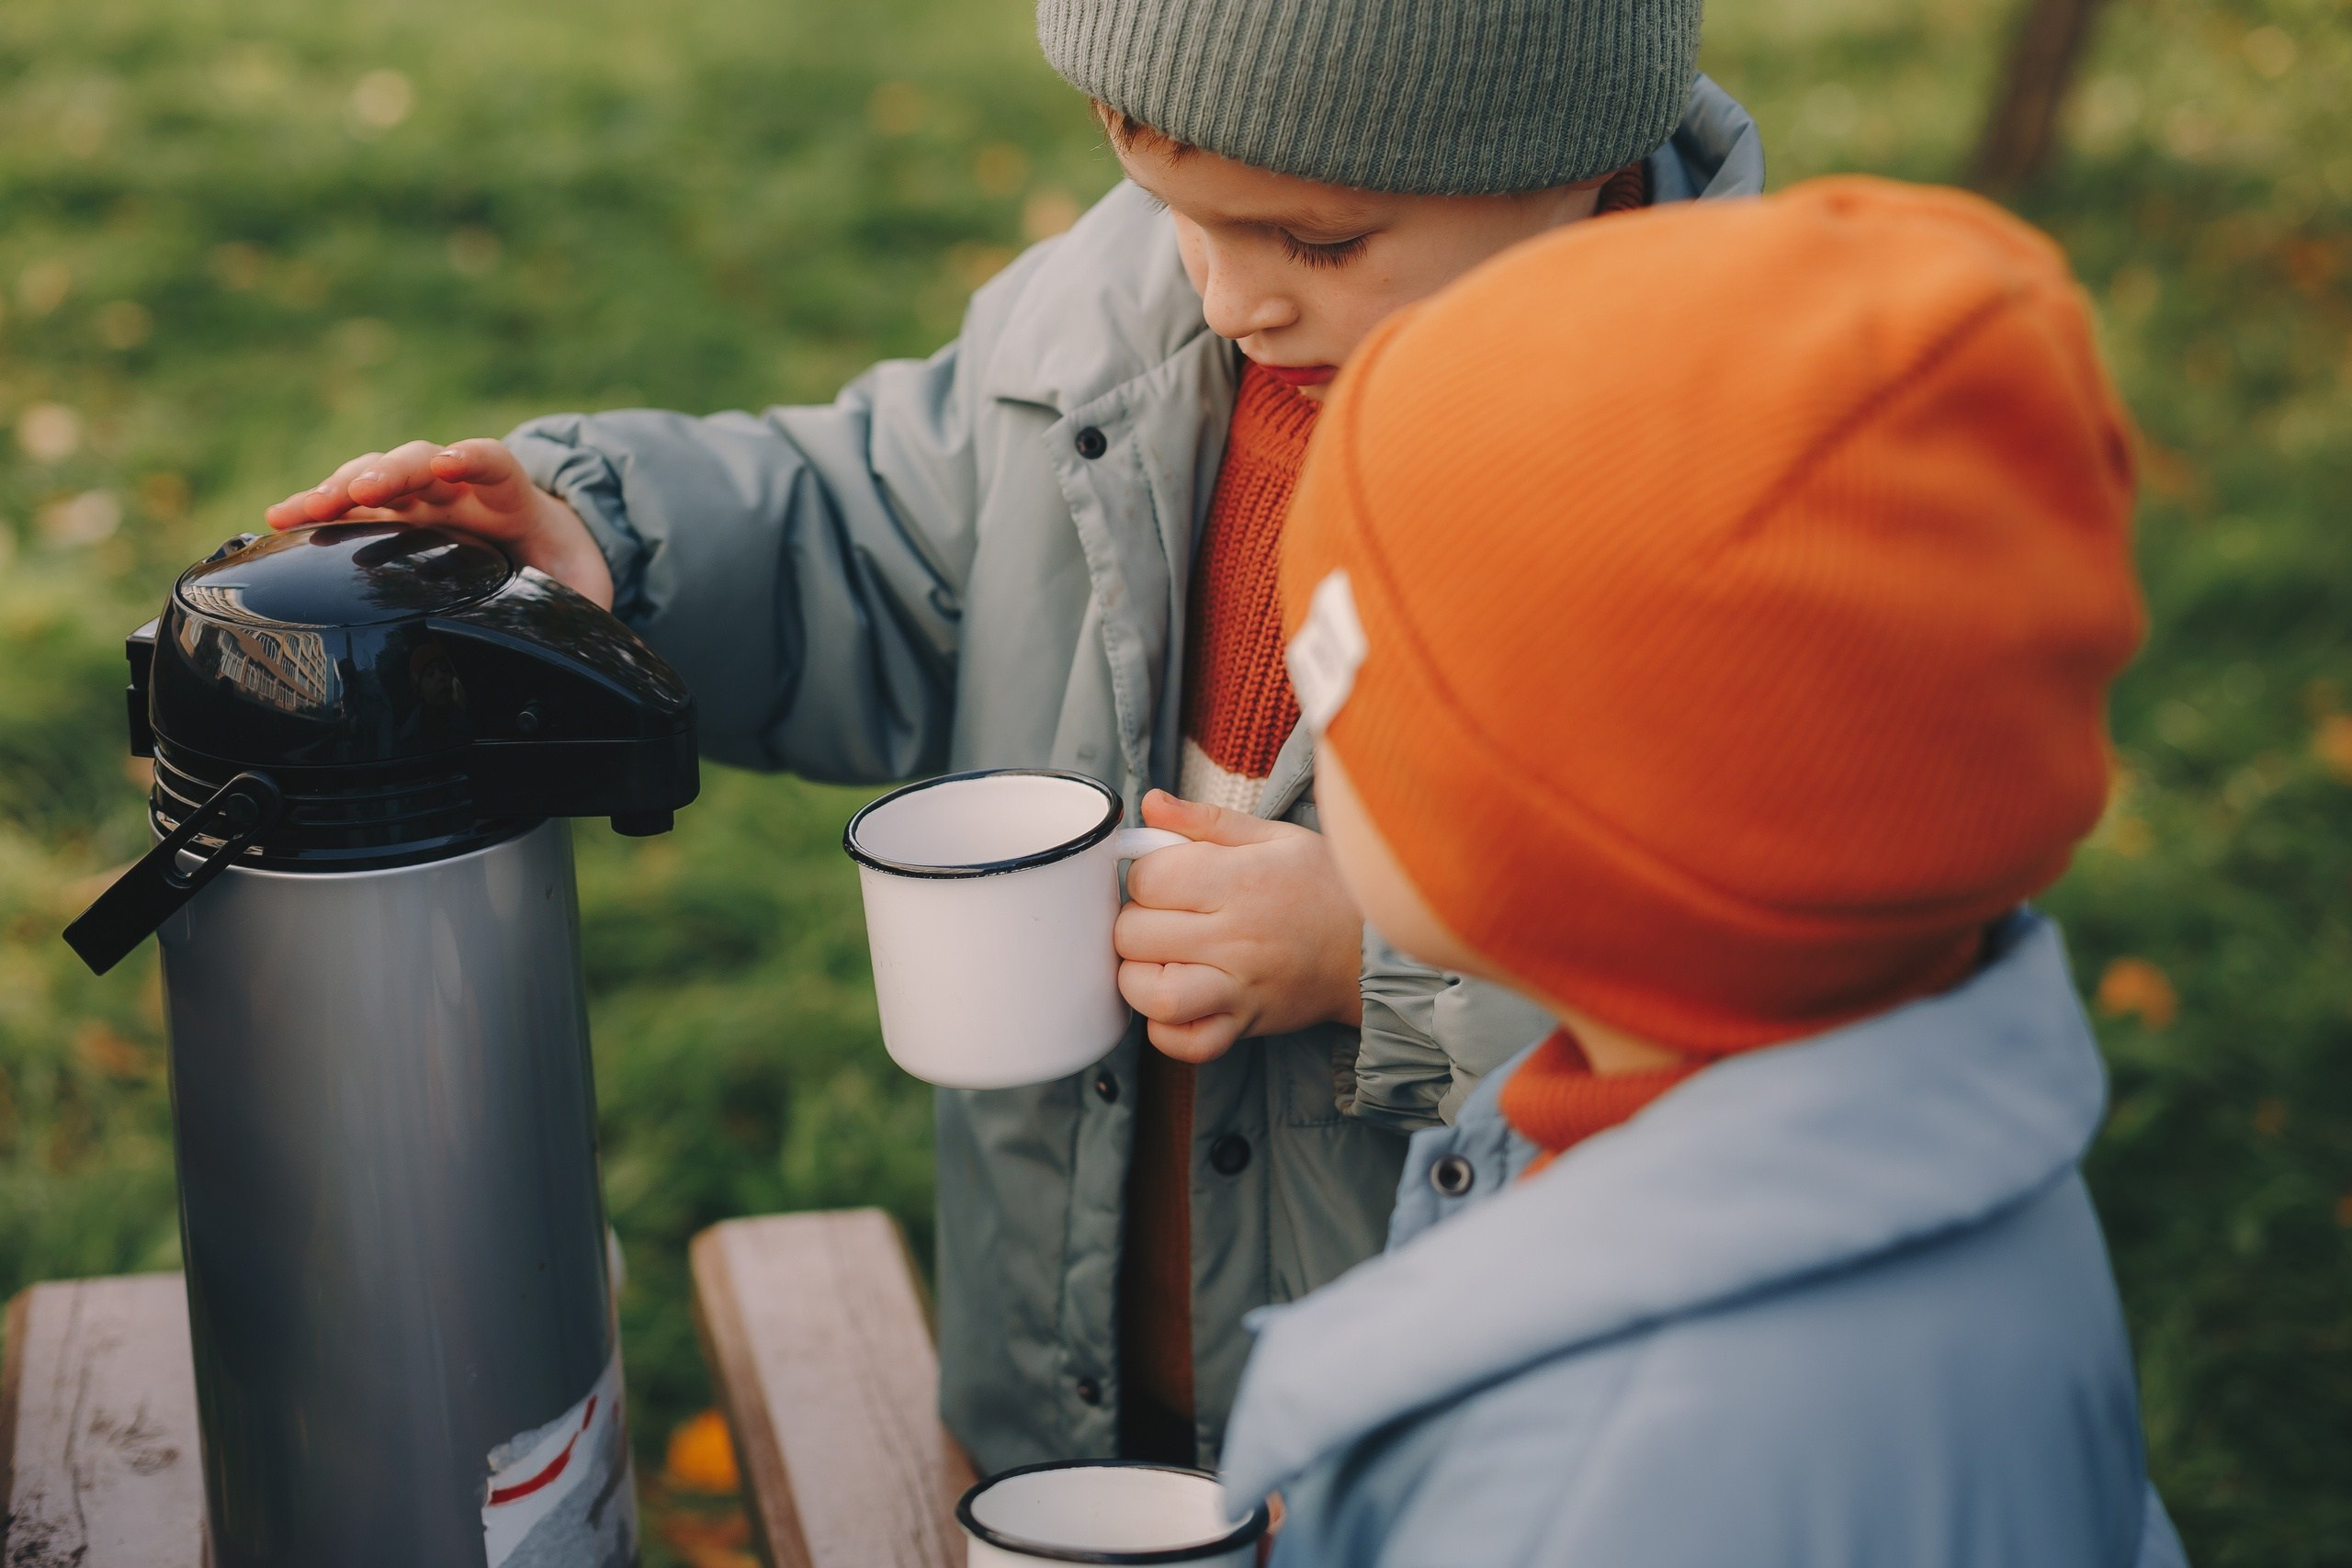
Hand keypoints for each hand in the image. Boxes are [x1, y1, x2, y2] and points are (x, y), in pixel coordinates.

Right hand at [264, 438, 614, 608]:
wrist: (549, 543)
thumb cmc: (562, 566)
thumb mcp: (580, 589)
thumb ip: (576, 609)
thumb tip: (572, 655)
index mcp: (512, 499)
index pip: (494, 465)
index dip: (473, 460)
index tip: (453, 465)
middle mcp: (459, 488)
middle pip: (421, 464)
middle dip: (390, 474)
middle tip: (361, 491)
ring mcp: (421, 498)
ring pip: (377, 478)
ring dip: (340, 488)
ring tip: (304, 510)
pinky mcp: (392, 515)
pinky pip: (351, 508)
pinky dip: (316, 509)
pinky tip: (276, 520)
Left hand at [1114, 790, 1364, 1063]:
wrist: (1379, 948)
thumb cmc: (1326, 886)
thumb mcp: (1274, 836)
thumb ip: (1205, 820)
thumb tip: (1149, 803)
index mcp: (1239, 881)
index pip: (1146, 879)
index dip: (1144, 875)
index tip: (1167, 877)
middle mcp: (1235, 938)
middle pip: (1134, 934)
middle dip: (1135, 921)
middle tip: (1163, 916)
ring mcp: (1239, 988)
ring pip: (1152, 994)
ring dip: (1139, 977)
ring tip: (1160, 959)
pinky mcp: (1246, 1025)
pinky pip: (1186, 1043)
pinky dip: (1166, 1030)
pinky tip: (1175, 1000)